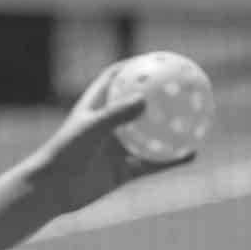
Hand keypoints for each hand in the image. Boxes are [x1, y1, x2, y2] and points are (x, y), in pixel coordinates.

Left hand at [26, 63, 191, 215]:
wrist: (53, 192)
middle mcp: (107, 127)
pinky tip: (192, 154)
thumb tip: (146, 99)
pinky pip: (153, 164)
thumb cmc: (66, 154)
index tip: (155, 57)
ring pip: (150, 136)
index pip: (114, 79)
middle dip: (159, 95)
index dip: (133, 66)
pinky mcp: (122, 172)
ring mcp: (116, 150)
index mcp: (95, 109)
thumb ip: (117, 114)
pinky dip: (172, 159)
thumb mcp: (92, 130)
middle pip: (137, 105)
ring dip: (171, 129)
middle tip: (184, 84)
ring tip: (197, 118)